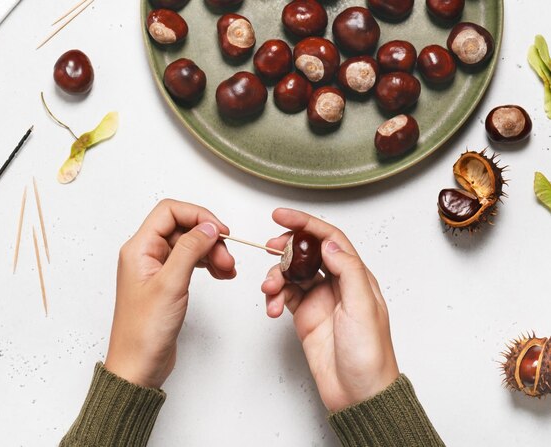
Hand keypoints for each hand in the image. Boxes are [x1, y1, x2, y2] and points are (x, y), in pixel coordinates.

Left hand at [104, 199, 235, 387]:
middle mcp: (145, 254)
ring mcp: (156, 269)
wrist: (138, 366)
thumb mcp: (171, 284)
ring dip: (211, 252)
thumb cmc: (144, 332)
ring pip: (189, 245)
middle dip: (209, 238)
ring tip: (228, 270)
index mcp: (138, 248)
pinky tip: (221, 274)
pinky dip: (207, 264)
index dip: (198, 215)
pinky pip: (189, 262)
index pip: (170, 212)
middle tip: (228, 259)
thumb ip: (190, 250)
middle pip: (182, 228)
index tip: (221, 231)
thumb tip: (208, 226)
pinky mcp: (166, 283)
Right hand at [261, 208, 398, 411]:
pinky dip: (275, 298)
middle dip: (285, 248)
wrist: (358, 394)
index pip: (329, 238)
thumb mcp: (364, 307)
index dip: (305, 223)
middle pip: (306, 252)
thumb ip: (348, 271)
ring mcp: (320, 299)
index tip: (281, 216)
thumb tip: (329, 243)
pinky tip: (273, 308)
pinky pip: (284, 296)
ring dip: (275, 277)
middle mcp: (337, 284)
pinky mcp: (305, 316)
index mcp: (356, 276)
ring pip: (291, 274)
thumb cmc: (370, 355)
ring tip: (269, 290)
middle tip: (270, 248)